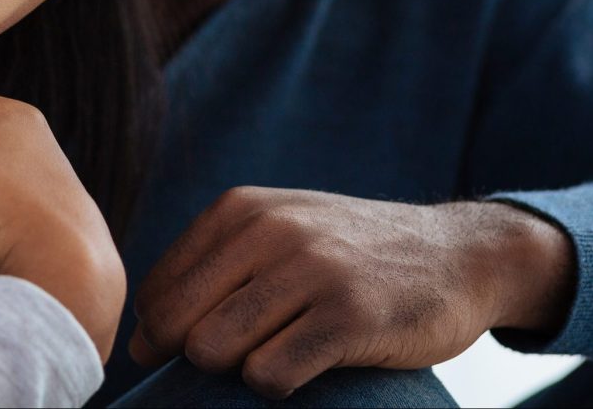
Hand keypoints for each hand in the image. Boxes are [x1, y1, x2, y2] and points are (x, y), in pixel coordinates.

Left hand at [131, 187, 575, 399]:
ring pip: (214, 348)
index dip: (160, 332)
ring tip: (274, 354)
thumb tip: (141, 343)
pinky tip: (304, 367)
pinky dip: (276, 384)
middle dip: (191, 355)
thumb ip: (209, 272)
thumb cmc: (346, 252)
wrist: (452, 252)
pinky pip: (270, 375)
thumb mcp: (275, 232)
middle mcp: (267, 231)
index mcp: (239, 209)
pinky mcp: (349, 317)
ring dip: (235, 369)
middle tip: (236, 357)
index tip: (184, 350)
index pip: (158, 288)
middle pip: (178, 322)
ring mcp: (309, 270)